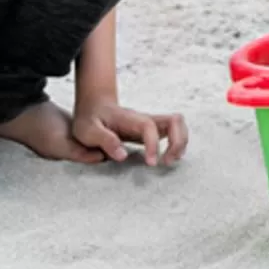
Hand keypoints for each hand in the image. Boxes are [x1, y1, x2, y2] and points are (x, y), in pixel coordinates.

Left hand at [72, 95, 188, 166]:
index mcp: (129, 119)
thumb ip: (104, 140)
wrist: (94, 105)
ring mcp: (150, 122)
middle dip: (177, 142)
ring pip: (178, 124)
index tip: (151, 163)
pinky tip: (168, 156)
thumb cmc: (90, 118)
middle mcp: (144, 118)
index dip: (153, 145)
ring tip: (169, 160)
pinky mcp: (152, 129)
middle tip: (166, 162)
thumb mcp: (88, 130)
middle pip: (175, 120)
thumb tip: (123, 156)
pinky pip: (174, 131)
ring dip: (180, 143)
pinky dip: (177, 143)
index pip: (149, 127)